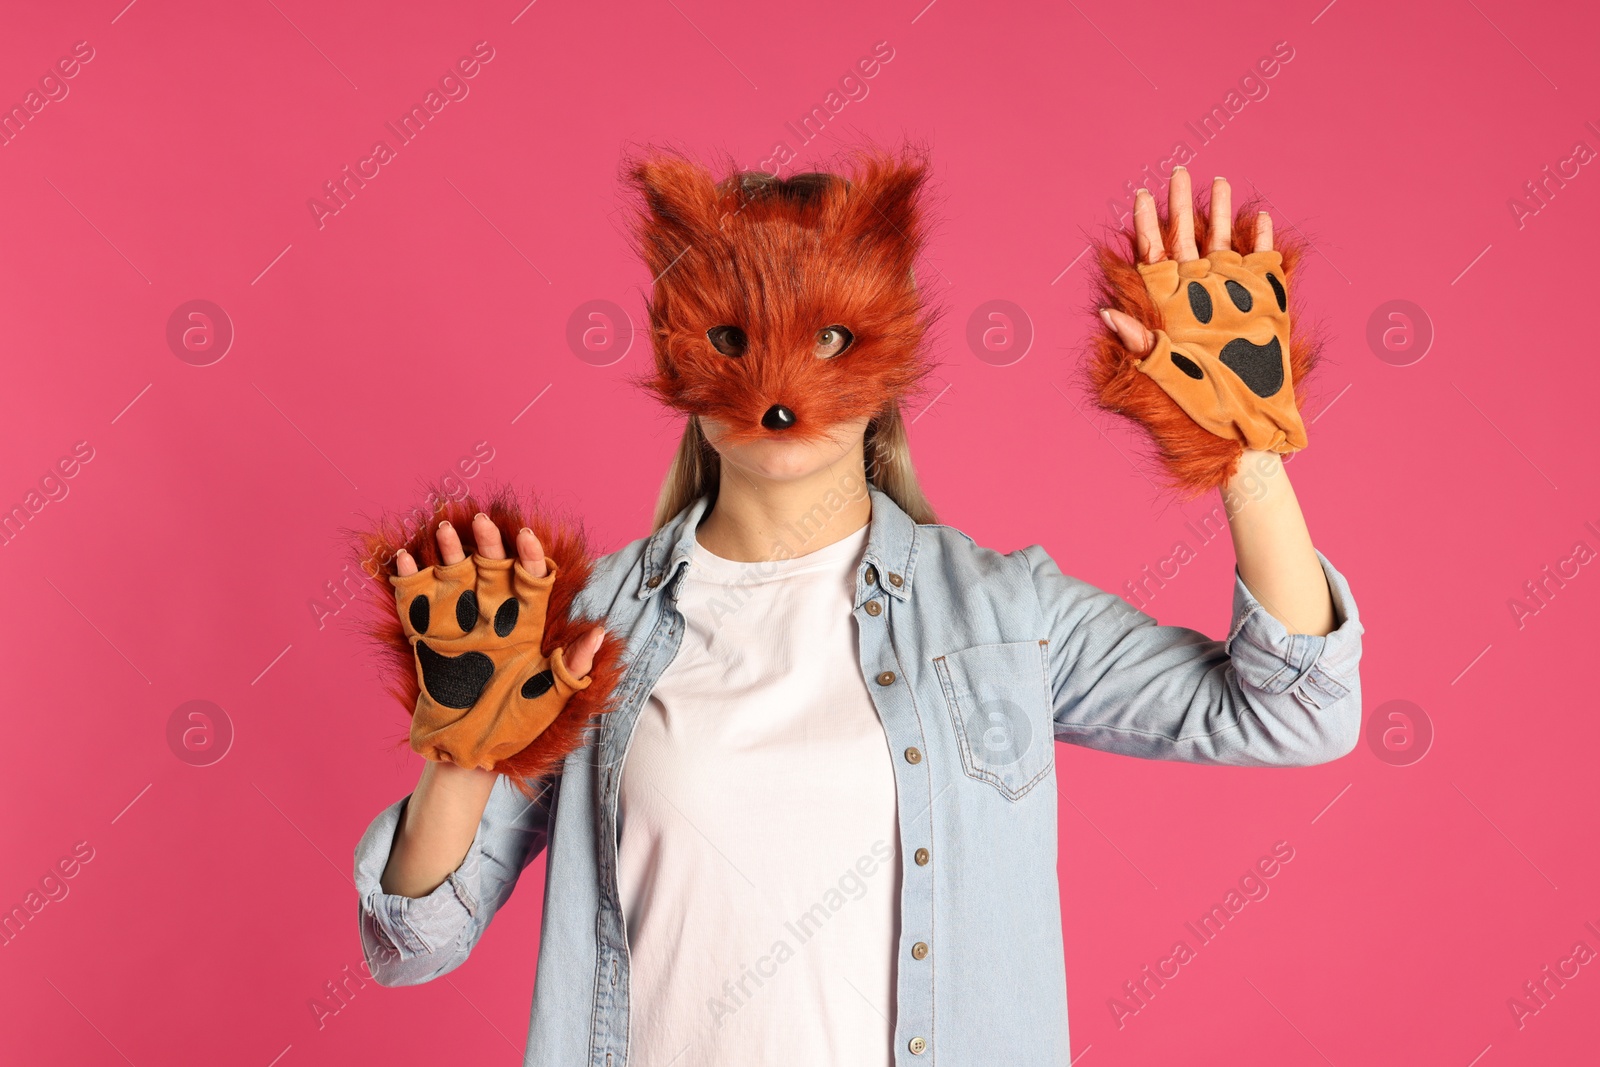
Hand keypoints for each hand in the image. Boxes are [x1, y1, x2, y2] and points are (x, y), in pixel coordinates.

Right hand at [392, 513, 605, 770]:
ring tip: (444, 529)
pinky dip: (407, 577)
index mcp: (525, 626)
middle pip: (492, 567)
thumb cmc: (515, 726)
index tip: (527, 537)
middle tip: (482, 520)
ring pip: (454, 574)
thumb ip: (572, 668)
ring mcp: (457, 623)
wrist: (469, 752)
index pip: (532, 579)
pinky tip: (403, 558)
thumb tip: (599, 633)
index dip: (530, 556)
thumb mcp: (550, 699)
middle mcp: (491, 616)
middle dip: (489, 542)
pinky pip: (414, 600)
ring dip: (449, 550)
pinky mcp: (425, 636)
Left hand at [1098, 169, 1306, 455]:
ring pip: (1222, 245)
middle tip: (1177, 172)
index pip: (1153, 257)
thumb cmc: (1199, 406)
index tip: (1140, 196)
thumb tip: (1105, 313)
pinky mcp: (1263, 305)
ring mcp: (1230, 297)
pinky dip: (1260, 242)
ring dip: (1220, 214)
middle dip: (1181, 206)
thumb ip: (1138, 341)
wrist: (1244, 426)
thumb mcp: (1162, 372)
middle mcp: (1197, 297)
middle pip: (1186, 240)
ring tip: (1218, 182)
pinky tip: (1259, 217)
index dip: (1146, 226)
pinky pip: (1261, 266)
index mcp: (1170, 308)